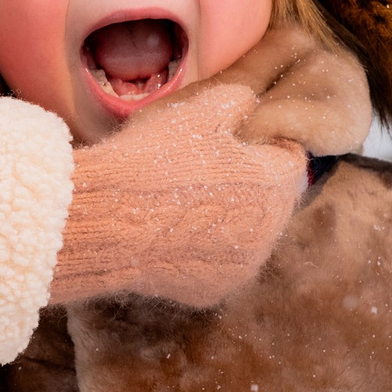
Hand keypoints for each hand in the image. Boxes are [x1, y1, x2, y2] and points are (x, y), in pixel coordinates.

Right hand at [48, 25, 371, 308]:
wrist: (102, 221)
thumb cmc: (154, 158)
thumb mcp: (203, 108)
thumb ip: (242, 99)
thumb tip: (256, 100)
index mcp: (278, 183)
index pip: (289, 156)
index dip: (258, 143)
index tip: (226, 139)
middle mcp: (271, 232)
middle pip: (269, 199)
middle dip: (245, 183)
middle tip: (198, 166)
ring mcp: (241, 267)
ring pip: (243, 234)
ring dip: (224, 217)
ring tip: (177, 199)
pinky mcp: (210, 291)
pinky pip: (213, 263)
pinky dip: (197, 248)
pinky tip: (165, 229)